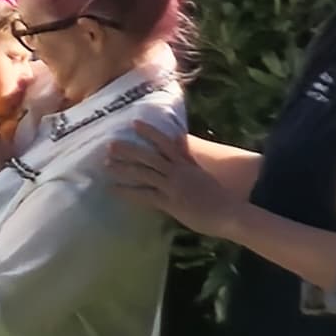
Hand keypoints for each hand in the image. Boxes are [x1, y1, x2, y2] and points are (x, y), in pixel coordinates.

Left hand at [106, 117, 225, 231]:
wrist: (230, 213)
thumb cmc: (220, 197)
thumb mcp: (203, 172)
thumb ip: (188, 157)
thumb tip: (179, 139)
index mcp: (187, 164)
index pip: (166, 143)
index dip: (150, 132)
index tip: (135, 123)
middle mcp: (178, 172)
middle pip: (149, 156)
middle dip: (128, 150)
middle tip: (110, 144)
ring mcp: (172, 186)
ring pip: (143, 173)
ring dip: (123, 167)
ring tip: (105, 163)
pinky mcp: (169, 202)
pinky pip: (144, 195)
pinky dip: (127, 192)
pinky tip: (113, 189)